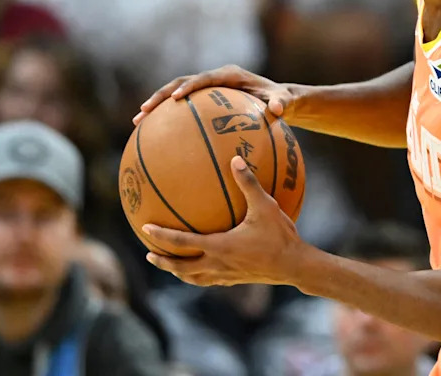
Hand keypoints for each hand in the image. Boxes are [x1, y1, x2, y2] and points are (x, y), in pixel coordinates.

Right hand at [133, 64, 296, 124]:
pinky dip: (168, 119)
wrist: (278, 100)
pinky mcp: (204, 100)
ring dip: (157, 106)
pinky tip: (153, 138)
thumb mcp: (284, 101)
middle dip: (161, 95)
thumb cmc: (281, 100)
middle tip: (144, 111)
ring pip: (175, 94)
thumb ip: (281, 103)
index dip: (189, 86)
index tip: (176, 98)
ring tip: (138, 122)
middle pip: (181, 82)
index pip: (205, 78)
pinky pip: (183, 109)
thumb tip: (276, 110)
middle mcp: (215, 78)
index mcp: (230, 74)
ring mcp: (207, 89)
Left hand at [142, 156, 304, 286]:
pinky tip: (204, 268)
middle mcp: (217, 264)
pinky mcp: (236, 280)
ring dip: (178, 272)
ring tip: (169, 266)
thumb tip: (235, 159)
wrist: (295, 266)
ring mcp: (226, 275)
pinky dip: (198, 275)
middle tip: (148, 253)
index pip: (182, 242)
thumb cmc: (280, 236)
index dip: (162, 235)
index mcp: (219, 247)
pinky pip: (210, 280)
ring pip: (194, 278)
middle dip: (163, 261)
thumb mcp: (265, 206)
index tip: (145, 228)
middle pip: (181, 267)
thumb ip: (248, 183)